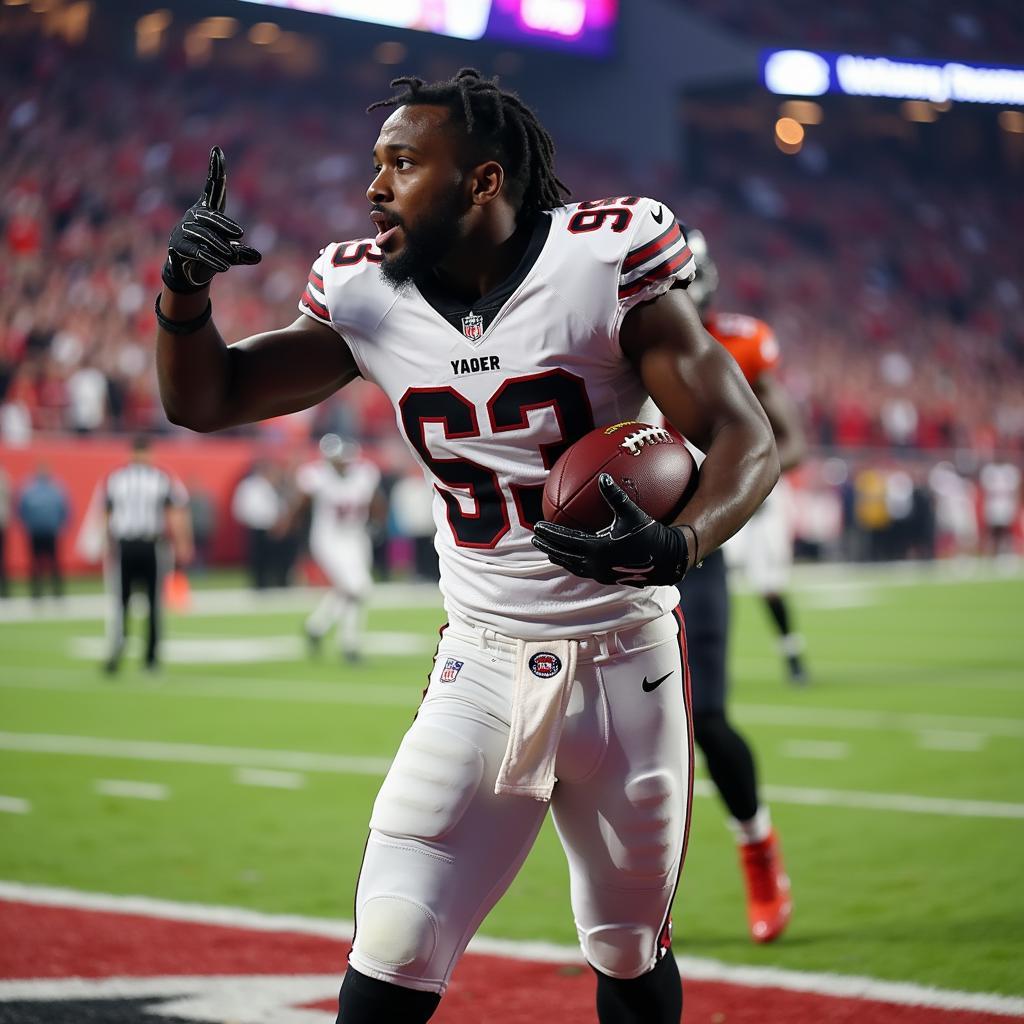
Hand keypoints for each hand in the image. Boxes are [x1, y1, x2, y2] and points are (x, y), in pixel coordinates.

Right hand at [163, 146, 261, 293]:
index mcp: (207, 211)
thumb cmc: (211, 255)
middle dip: (224, 225)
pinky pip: (197, 251)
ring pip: (204, 235)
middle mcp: (194, 217)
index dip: (215, 170)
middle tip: (240, 234)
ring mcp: (183, 230)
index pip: (212, 188)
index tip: (217, 150)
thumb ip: (242, 254)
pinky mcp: (178, 246)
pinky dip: (212, 258)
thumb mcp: (230, 253)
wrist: (188, 272)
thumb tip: (258, 257)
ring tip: (231, 255)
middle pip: (210, 216)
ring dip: (219, 245)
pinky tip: (225, 266)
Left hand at [532, 474, 689, 587]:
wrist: (667, 560)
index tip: (538, 527)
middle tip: (535, 538)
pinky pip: (582, 571)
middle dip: (548, 547)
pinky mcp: (607, 578)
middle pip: (564, 556)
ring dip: (558, 557)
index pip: (567, 541)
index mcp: (598, 549)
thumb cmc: (650, 535)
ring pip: (572, 566)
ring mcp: (601, 573)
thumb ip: (615, 496)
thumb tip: (602, 478)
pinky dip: (571, 564)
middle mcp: (596, 564)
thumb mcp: (633, 514)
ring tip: (548, 550)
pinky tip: (570, 558)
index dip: (551, 534)